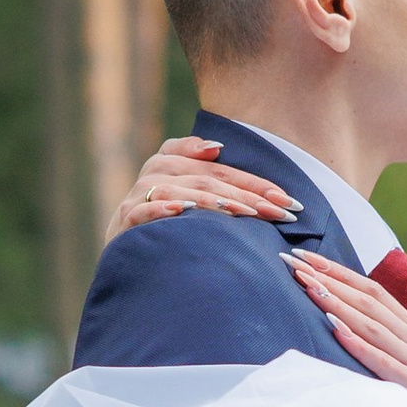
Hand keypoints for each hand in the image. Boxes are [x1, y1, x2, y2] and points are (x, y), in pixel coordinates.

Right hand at [103, 135, 300, 246]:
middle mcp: (153, 175)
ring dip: (213, 201)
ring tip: (245, 213)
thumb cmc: (160, 225)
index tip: (285, 198)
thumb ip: (203, 175)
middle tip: (278, 212)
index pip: (219, 169)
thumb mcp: (182, 197)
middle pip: (204, 178)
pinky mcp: (122, 223)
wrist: (120, 258)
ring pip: (178, 191)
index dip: (253, 181)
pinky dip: (161, 209)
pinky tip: (182, 210)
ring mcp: (136, 199)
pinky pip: (141, 211)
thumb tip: (217, 148)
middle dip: (245, 195)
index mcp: (170, 162)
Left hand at [290, 251, 406, 398]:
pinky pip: (379, 360)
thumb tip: (368, 320)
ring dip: (337, 304)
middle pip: (368, 300)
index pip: (374, 291)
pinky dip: (357, 343)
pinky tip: (335, 328)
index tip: (312, 259)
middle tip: (298, 262)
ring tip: (308, 286)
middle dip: (331, 279)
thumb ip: (400, 336)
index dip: (342, 273)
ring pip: (370, 324)